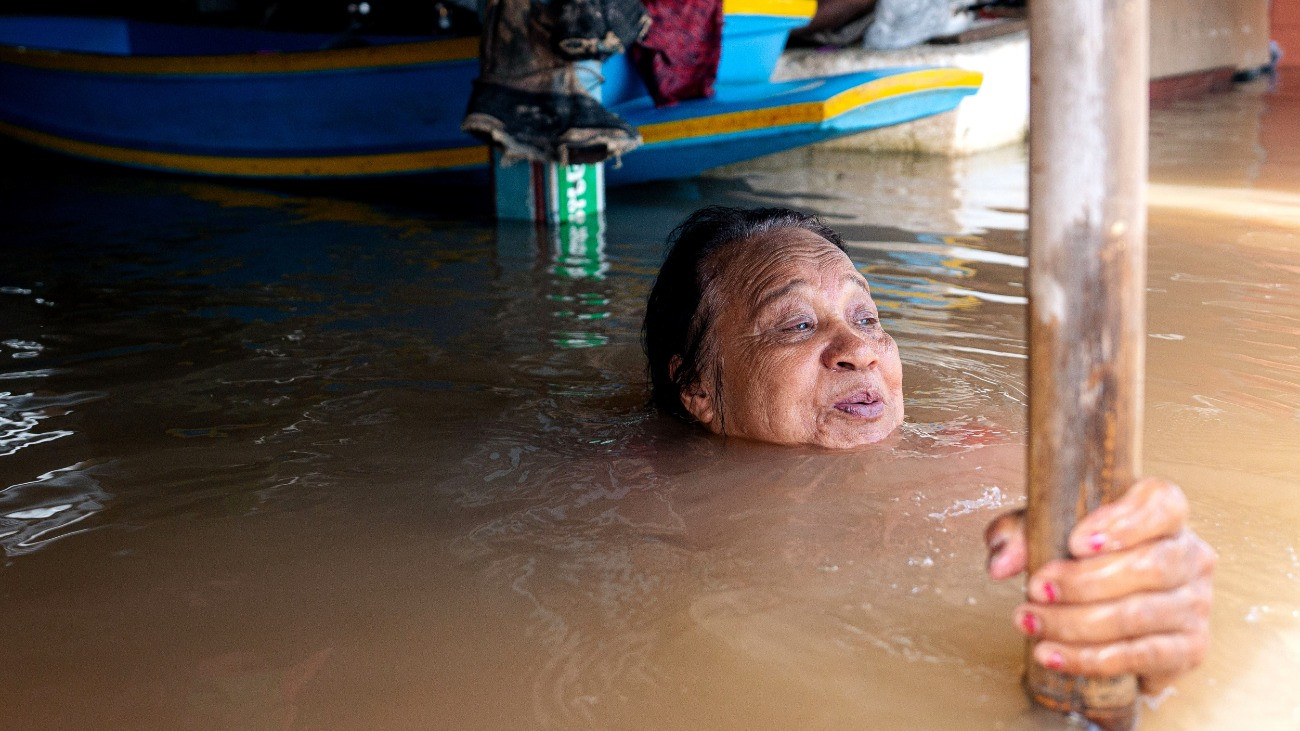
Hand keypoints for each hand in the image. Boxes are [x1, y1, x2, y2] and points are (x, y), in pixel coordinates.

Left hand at [984, 477, 1215, 693]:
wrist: (1105, 607)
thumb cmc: (1082, 557)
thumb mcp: (1046, 530)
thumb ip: (1021, 534)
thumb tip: (1000, 561)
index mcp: (1164, 515)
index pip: (1162, 505)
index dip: (1124, 522)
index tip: (1077, 542)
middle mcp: (1190, 556)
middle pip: (1150, 566)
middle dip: (1084, 582)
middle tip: (1038, 588)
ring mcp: (1195, 604)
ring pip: (1140, 614)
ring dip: (1076, 623)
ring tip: (1032, 621)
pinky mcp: (1189, 648)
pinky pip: (1141, 655)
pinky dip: (1089, 658)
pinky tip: (1052, 653)